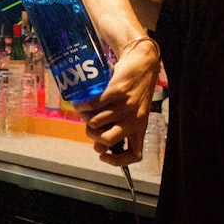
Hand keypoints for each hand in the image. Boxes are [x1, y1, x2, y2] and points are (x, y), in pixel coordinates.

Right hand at [74, 40, 158, 164]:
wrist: (142, 62)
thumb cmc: (134, 88)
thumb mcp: (132, 110)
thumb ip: (117, 125)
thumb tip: (98, 145)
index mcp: (140, 127)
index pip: (134, 155)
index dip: (116, 161)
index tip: (102, 156)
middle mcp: (134, 120)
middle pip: (108, 140)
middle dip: (92, 136)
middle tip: (89, 127)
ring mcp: (126, 106)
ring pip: (97, 122)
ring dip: (84, 118)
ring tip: (83, 111)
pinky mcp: (117, 92)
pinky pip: (93, 105)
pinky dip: (82, 105)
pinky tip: (80, 102)